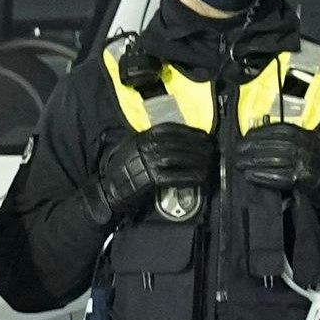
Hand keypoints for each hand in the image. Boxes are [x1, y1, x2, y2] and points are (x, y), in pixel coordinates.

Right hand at [87, 125, 216, 222]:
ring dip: (198, 160)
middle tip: (212, 150)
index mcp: (142, 136)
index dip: (190, 132)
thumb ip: (150, 141)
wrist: (108, 189)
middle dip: (199, 146)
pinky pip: (176, 176)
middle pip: (179, 143)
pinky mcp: (151, 179)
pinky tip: (201, 177)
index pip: (172, 129)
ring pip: (180, 158)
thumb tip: (176, 140)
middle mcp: (146, 146)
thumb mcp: (132, 146)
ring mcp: (149, 162)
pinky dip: (191, 176)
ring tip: (209, 163)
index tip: (203, 136)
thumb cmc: (121, 169)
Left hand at [230, 123, 319, 200]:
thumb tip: (266, 136)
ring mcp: (304, 162)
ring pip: (272, 159)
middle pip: (273, 144)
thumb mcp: (314, 144)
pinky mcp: (302, 178)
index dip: (260, 132)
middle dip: (251, 147)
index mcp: (308, 135)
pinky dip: (261, 176)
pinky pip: (277, 176)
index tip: (247, 136)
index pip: (280, 130)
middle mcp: (306, 146)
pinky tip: (250, 176)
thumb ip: (295, 139)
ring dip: (252, 162)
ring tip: (239, 163)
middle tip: (237, 151)